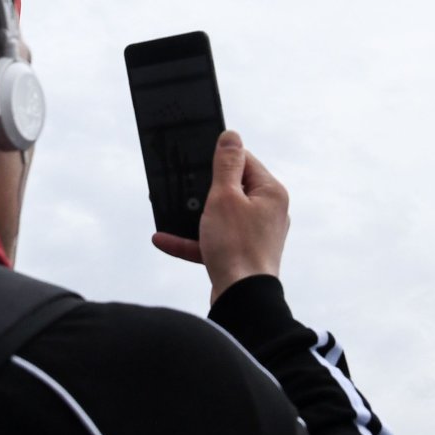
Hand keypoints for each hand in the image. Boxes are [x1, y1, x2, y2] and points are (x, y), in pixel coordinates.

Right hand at [153, 131, 289, 303]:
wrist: (242, 298)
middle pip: (231, 189)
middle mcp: (268, 211)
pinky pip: (214, 240)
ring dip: (193, 217)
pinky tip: (164, 239)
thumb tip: (231, 136)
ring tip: (168, 212)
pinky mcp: (242, 254)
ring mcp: (256, 234)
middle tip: (181, 186)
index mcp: (270, 192)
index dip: (219, 159)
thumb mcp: (224, 197)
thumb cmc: (236, 247)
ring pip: (220, 217)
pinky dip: (192, 240)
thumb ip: (226, 164)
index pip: (245, 160)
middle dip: (203, 190)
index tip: (197, 160)